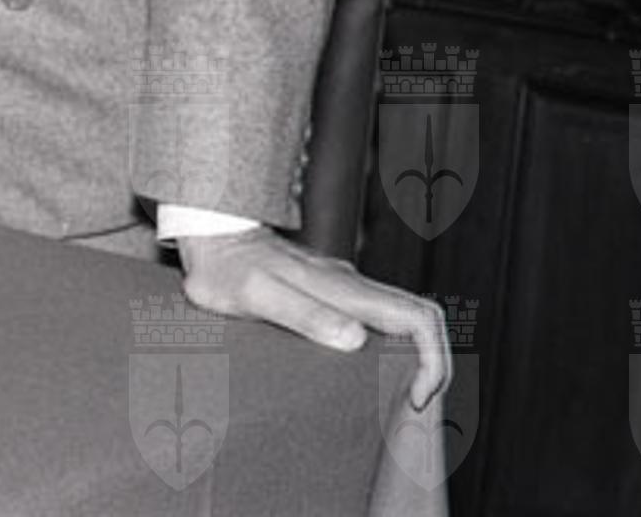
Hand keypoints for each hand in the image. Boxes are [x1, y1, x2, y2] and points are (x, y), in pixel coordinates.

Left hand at [176, 228, 450, 411]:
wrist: (207, 233)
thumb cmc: (225, 266)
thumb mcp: (256, 295)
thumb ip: (304, 313)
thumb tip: (355, 339)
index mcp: (344, 288)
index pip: (418, 316)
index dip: (434, 359)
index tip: (414, 397)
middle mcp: (350, 286)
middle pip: (419, 321)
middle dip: (432, 364)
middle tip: (410, 407)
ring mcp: (339, 288)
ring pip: (397, 322)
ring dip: (409, 360)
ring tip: (388, 401)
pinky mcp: (325, 293)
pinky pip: (371, 322)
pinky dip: (382, 352)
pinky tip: (357, 377)